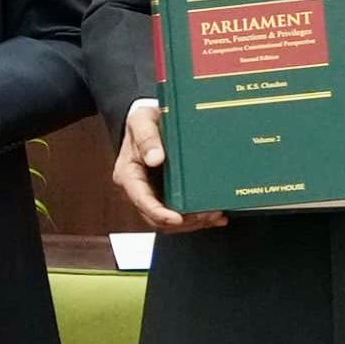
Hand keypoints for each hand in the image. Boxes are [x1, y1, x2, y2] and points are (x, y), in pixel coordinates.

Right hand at [109, 100, 227, 232]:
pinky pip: (179, 213)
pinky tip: (216, 217)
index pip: (141, 200)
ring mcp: (152, 193)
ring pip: (168, 220)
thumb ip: (147, 137)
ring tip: (215, 215)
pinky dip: (197, 218)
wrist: (148, 121)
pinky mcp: (165, 194)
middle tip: (207, 214)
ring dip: (192, 223)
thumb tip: (155, 158)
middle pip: (156, 216)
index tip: (177, 218)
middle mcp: (138, 188)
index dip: (159, 212)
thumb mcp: (142, 121)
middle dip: (182, 221)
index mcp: (128, 173)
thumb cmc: (143, 121)